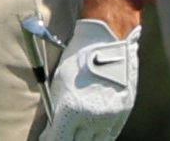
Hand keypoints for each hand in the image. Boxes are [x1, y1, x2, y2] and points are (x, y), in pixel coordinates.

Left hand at [44, 19, 139, 140]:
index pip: (57, 140)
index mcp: (72, 109)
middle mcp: (91, 118)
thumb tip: (52, 131)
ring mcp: (109, 117)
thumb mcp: (59, 84)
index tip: (46, 139)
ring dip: (82, 140)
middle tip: (61, 135)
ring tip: (76, 134)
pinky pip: (109, 136)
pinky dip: (99, 137)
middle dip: (65, 140)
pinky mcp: (123, 113)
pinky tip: (91, 134)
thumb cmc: (78, 58)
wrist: (109, 39)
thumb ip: (56, 111)